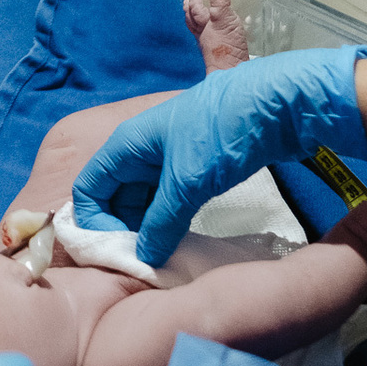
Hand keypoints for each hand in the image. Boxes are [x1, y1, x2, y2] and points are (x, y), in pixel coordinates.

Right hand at [72, 44, 366, 267]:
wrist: (277, 104)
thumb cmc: (220, 133)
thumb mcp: (186, 182)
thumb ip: (161, 223)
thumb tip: (145, 258)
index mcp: (126, 145)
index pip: (89, 188)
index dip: (95, 221)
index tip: (118, 251)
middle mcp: (140, 151)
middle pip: (115, 197)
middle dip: (123, 230)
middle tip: (144, 261)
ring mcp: (168, 159)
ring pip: (144, 201)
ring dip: (148, 228)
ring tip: (163, 256)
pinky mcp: (194, 169)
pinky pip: (169, 201)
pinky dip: (169, 222)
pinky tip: (181, 241)